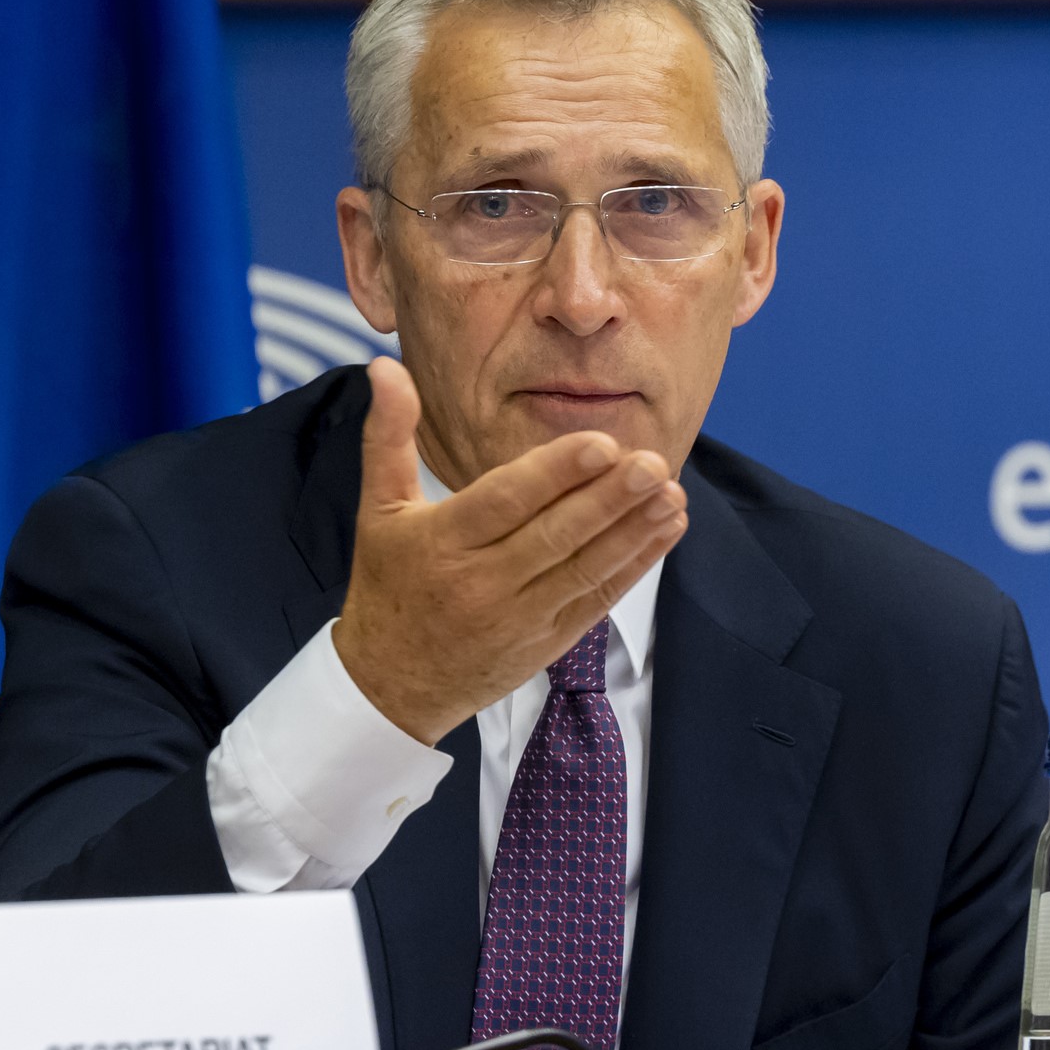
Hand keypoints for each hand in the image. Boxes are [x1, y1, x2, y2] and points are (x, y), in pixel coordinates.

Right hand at [333, 358, 687, 745]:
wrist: (392, 684)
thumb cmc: (387, 583)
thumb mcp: (378, 509)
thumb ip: (388, 435)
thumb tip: (386, 365)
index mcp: (442, 542)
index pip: (504, 502)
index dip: (555, 474)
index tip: (601, 443)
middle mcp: (481, 582)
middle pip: (554, 536)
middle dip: (607, 499)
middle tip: (652, 461)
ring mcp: (518, 617)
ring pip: (584, 569)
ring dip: (633, 530)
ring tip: (671, 491)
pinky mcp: (546, 641)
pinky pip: (596, 599)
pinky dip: (635, 565)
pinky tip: (665, 530)